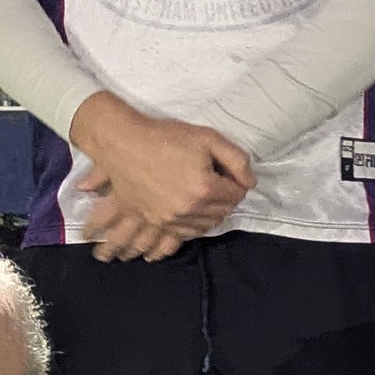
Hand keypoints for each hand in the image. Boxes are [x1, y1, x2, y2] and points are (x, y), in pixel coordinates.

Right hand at [70, 93, 252, 254]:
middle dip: (225, 202)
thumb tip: (250, 183)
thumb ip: (237, 160)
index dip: (238, 185)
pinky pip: (176, 237)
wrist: (124, 144)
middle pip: (221, 214)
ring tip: (204, 205)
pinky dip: (186, 232)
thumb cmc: (167, 137)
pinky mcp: (154, 221)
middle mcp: (189, 209)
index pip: (236, 195)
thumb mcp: (209, 138)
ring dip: (209, 218)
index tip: (232, 178)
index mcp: (205, 188)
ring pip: (202, 228)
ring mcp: (169, 219)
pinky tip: (186, 221)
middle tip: (219, 188)